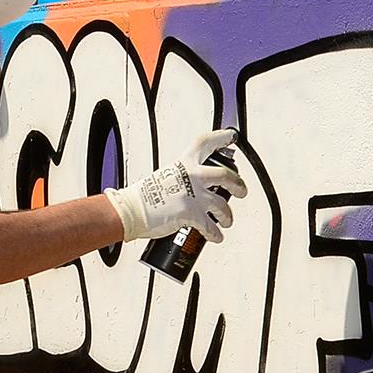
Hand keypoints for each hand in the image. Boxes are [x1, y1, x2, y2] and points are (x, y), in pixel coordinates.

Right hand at [105, 128, 246, 243]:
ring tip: (226, 220)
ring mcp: (193, 195)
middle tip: (241, 190)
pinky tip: (216, 236)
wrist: (131, 210)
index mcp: (184, 163)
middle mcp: (192, 176)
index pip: (205, 142)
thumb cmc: (143, 195)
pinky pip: (211, 227)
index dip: (221, 137)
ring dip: (227, 216)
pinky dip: (216, 234)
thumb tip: (195, 184)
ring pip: (223, 205)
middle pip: (226, 175)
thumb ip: (182, 176)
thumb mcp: (165, 175)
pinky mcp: (191, 215)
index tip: (231, 136)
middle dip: (238, 184)